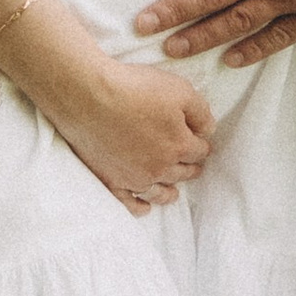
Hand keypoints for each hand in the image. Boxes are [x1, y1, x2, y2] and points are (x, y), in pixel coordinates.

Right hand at [50, 57, 216, 215]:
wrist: (87, 97)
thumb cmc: (133, 88)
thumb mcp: (179, 90)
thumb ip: (200, 112)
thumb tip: (208, 130)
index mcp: (179, 146)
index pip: (199, 151)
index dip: (201, 144)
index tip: (199, 142)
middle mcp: (160, 167)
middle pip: (182, 173)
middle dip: (189, 167)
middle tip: (191, 164)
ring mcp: (134, 178)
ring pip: (160, 192)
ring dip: (169, 191)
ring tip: (173, 192)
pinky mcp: (110, 181)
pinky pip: (130, 203)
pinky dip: (140, 206)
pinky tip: (145, 207)